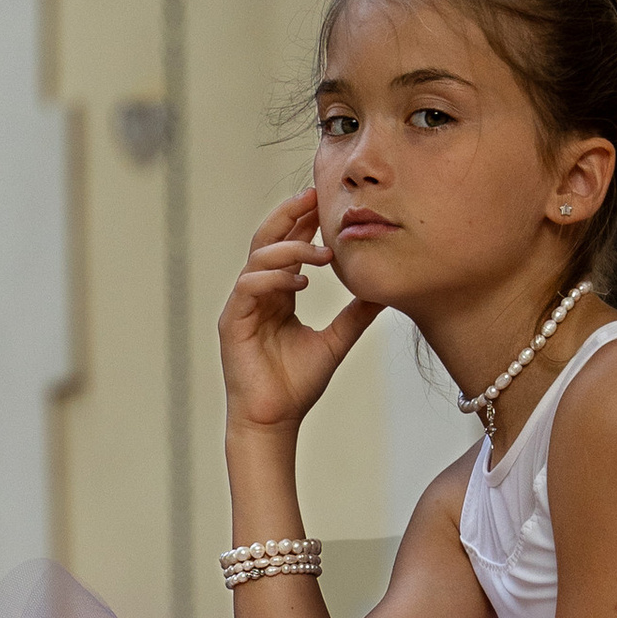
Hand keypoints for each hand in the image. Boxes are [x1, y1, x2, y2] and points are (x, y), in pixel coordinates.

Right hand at [218, 189, 380, 435]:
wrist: (275, 420)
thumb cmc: (298, 385)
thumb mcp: (336, 341)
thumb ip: (355, 315)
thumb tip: (384, 293)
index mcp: (278, 293)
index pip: (288, 246)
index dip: (304, 221)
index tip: (326, 201)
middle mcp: (257, 293)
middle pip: (267, 240)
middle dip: (290, 215)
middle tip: (315, 196)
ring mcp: (242, 305)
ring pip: (259, 259)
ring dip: (291, 250)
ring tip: (323, 254)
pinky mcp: (232, 322)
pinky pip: (249, 287)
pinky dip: (273, 279)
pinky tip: (299, 283)